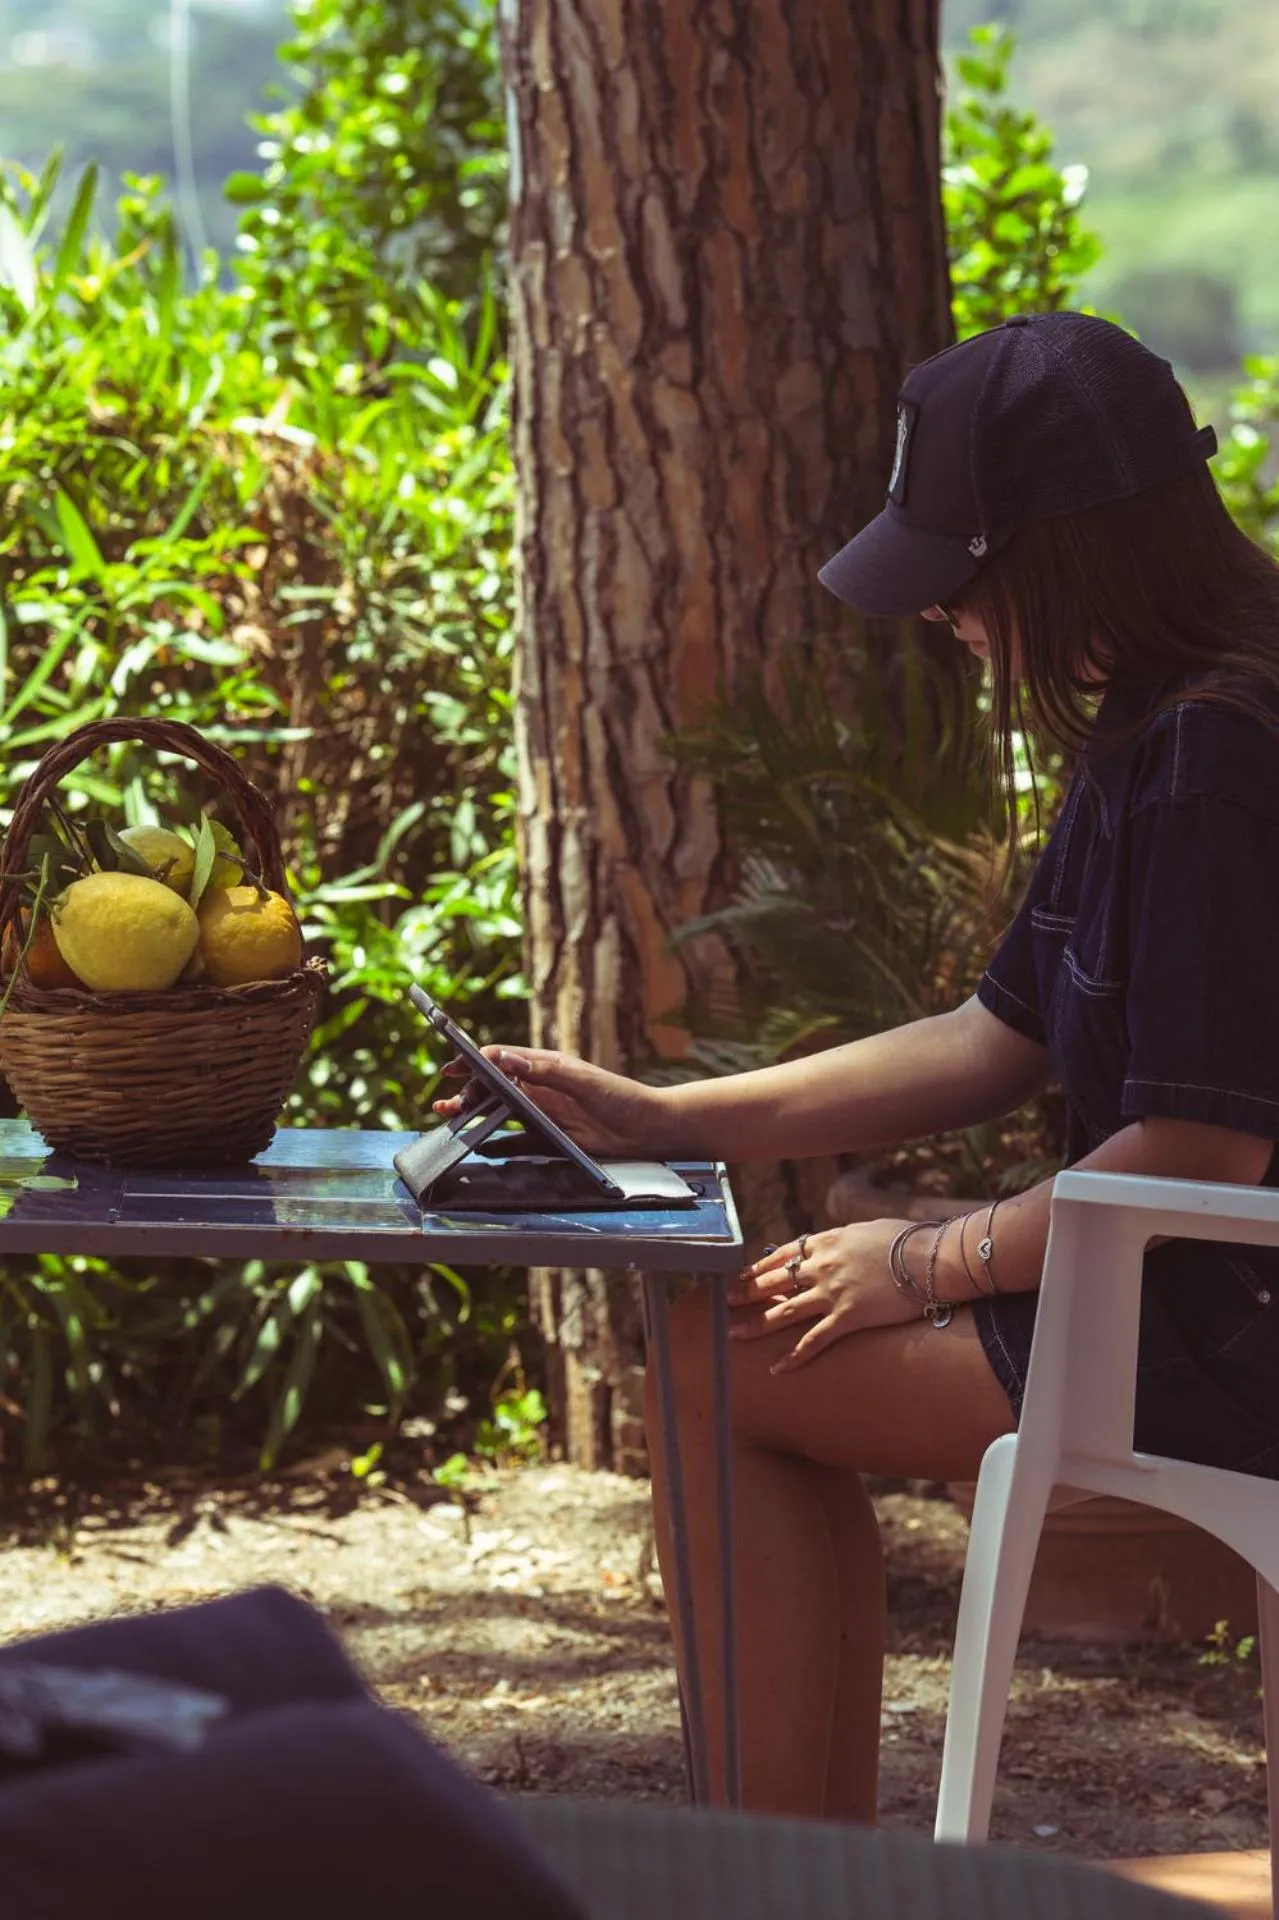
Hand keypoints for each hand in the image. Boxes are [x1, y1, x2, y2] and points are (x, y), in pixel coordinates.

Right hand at [432, 1046, 672, 1157]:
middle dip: (468, 1092)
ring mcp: (545, 1114)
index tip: (453, 1067)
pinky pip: (518, 1142)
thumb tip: (507, 1058)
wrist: (649, 1130)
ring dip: (477, 1115)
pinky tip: (480, 1147)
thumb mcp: (583, 1081)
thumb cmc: (622, 1098)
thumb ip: (545, 1072)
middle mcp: (542, 1089)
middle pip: (495, 1088)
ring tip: (452, 1120)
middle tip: (448, 1104)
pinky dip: (498, 1144)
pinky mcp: (552, 1138)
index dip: (475, 1061)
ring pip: (501, 1113)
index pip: (503, 1060)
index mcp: (547, 1068)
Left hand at [727, 1219, 922, 1373]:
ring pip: (784, 1310)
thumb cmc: (908, 1240)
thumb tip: (839, 1240)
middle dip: (745, 1293)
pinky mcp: (849, 1317)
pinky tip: (777, 1367)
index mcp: (827, 1242)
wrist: (932, 1257)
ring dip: (756, 1323)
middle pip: (774, 1281)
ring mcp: (834, 1292)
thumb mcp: (868, 1229)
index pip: (782, 1255)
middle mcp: (823, 1266)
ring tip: (733, 1333)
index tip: (740, 1275)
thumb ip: (846, 1237)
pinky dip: (793, 1356)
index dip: (757, 1267)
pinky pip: (814, 1340)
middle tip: (723, 1302)